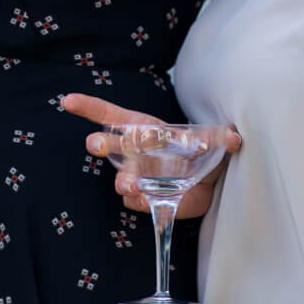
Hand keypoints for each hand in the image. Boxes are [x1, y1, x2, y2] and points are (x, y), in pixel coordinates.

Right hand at [60, 93, 240, 219]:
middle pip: (108, 145)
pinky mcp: (146, 200)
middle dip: (100, 143)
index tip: (67, 101)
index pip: (110, 115)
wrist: (208, 183)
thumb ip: (221, 138)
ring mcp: (137, 177)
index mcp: (144, 129)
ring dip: (124, 181)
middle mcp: (134, 153)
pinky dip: (143, 202)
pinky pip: (137, 202)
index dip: (89, 107)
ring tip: (130, 184)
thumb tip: (235, 137)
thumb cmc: (201, 152)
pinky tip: (150, 200)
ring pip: (121, 180)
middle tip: (94, 143)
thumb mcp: (213, 140)